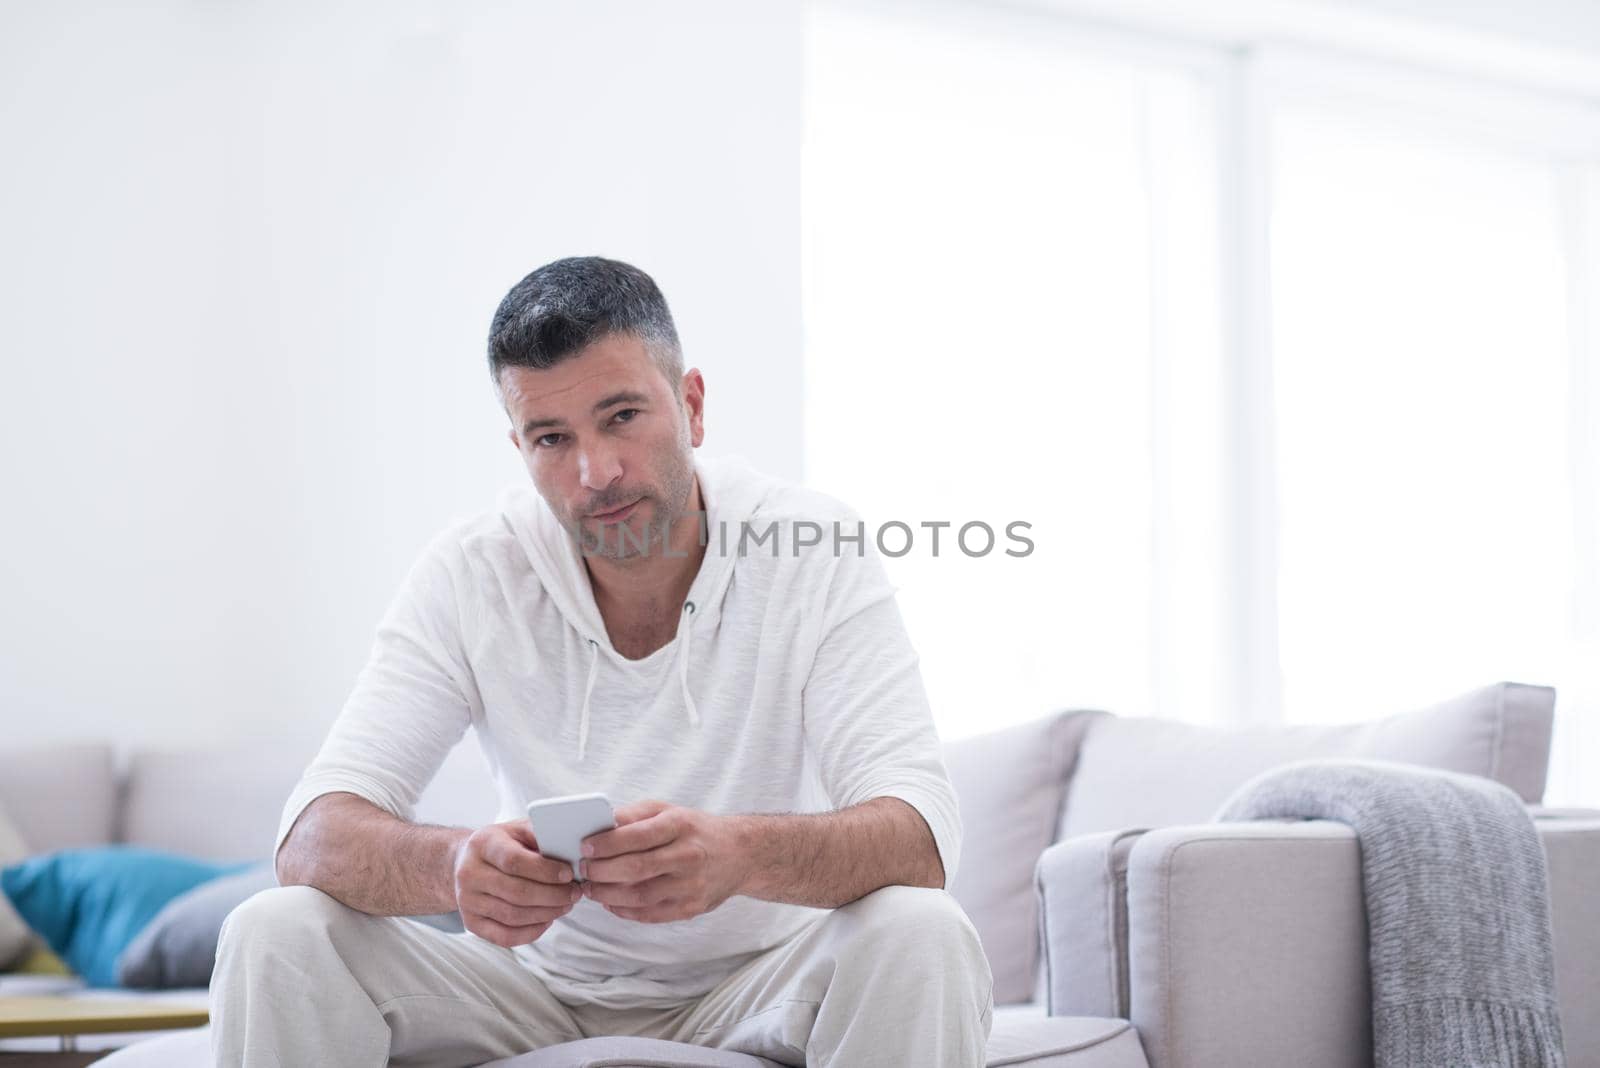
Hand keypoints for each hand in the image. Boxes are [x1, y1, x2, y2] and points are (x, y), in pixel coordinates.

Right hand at [453, 819, 582, 947]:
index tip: (568, 874)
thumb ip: (540, 835)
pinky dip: (530, 932)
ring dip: (546, 914)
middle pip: (516, 892)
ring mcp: (467, 901)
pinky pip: (504, 936)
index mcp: (482, 844)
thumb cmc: (501, 844)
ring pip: (512, 916)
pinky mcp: (471, 922)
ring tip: (566, 905)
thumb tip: (569, 850)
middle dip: (552, 896)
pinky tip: (547, 920)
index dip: (545, 871)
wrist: (465, 861)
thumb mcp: (517, 829)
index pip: (514, 861)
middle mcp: (470, 873)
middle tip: (574, 893)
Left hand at [579, 800, 746, 923]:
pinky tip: (610, 901)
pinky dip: (624, 910)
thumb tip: (598, 826)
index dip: (607, 844)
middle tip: (582, 870)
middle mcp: (688, 855)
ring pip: (640, 895)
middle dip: (602, 871)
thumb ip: (633, 815)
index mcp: (681, 825)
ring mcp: (691, 885)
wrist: (740, 854)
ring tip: (590, 888)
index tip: (584, 847)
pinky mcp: (691, 908)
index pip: (637, 836)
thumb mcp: (669, 811)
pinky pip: (650, 914)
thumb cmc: (695, 830)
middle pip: (636, 869)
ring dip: (607, 894)